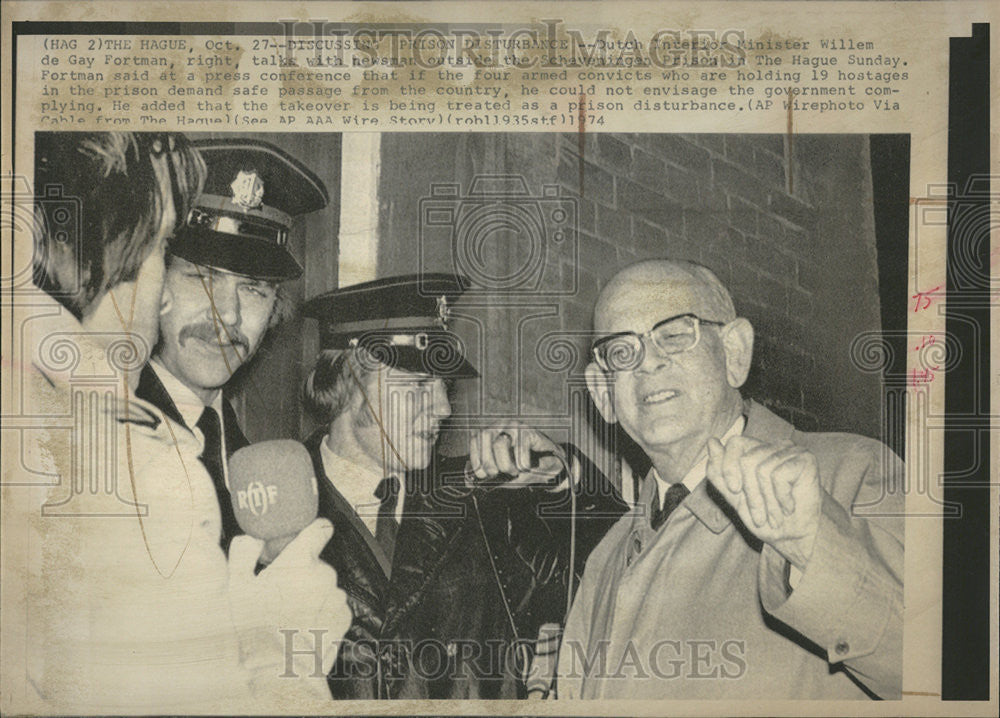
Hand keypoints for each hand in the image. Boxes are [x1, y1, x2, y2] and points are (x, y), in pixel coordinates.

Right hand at [228, 519, 350, 675]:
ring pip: (325, 588)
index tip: (308, 538)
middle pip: (317, 565)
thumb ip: (243, 553)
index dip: (313, 532)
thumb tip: (253, 539)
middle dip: (302, 575)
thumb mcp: (234, 586)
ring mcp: (336, 598)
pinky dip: (322, 614)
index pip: (320, 529)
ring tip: (288, 617)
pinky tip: (302, 628)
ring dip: (312, 596)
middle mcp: (324, 576)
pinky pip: (334, 608)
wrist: (273, 673)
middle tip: (279, 594)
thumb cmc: (251, 630)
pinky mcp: (343, 619)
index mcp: (300, 561)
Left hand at [467, 421, 568, 487]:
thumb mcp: (503, 477)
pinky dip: (523, 465)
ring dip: (506, 464)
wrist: (552, 468)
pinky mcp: (529, 431)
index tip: (485, 475)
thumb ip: (487, 477)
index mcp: (490, 434)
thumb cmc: (524, 471)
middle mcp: (500, 425)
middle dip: (490, 463)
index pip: (474, 440)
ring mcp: (514, 426)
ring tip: (515, 471)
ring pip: (500, 443)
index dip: (477, 460)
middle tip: (502, 474)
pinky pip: (520, 449)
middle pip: (484, 437)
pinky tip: (528, 467)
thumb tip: (468, 481)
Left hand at [706, 436, 821, 570]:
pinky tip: (789, 507)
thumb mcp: (734, 497)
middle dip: (750, 495)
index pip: (735, 443)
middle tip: (760, 516)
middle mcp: (772, 446)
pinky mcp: (805, 459)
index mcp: (754, 451)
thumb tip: (711, 442)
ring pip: (763, 470)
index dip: (729, 466)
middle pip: (747, 461)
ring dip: (767, 502)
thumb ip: (720, 472)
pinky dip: (782, 498)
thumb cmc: (765, 518)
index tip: (734, 490)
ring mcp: (790, 451)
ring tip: (775, 516)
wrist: (795, 537)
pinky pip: (780, 475)